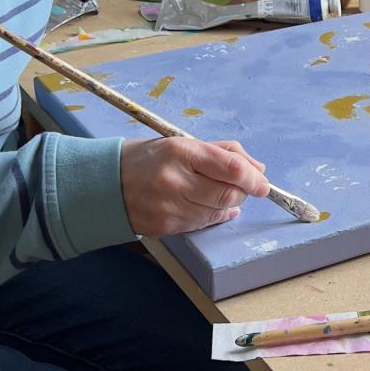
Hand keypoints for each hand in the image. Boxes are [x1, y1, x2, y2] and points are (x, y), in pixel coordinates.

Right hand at [120, 137, 269, 237]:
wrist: (106, 182)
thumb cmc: (150, 158)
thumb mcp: (184, 144)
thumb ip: (224, 153)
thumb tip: (257, 170)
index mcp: (181, 152)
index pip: (231, 168)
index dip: (253, 178)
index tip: (262, 184)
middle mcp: (175, 180)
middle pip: (228, 194)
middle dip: (242, 193)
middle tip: (243, 188)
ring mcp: (169, 206)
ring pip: (218, 212)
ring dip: (227, 205)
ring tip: (214, 193)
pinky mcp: (165, 226)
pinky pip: (201, 224)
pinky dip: (210, 215)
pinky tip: (203, 205)